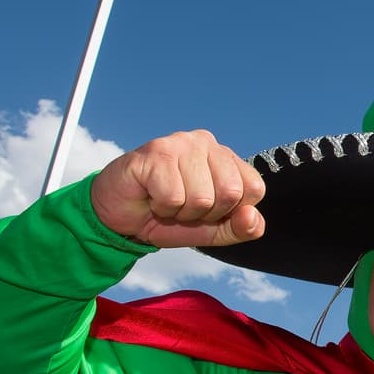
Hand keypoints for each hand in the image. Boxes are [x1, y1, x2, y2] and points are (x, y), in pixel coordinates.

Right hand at [90, 130, 265, 247]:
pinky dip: (161, 208)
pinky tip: (151, 196)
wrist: (120, 217)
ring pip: (202, 198)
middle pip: (231, 193)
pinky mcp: (156, 152)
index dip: (230, 211)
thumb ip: (242, 228)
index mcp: (226, 157)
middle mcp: (206, 143)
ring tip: (165, 201)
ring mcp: (181, 143)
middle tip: (183, 206)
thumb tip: (251, 216)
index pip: (254, 189)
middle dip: (205, 214)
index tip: (208, 210)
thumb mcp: (213, 230)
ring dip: (181, 212)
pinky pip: (174, 197)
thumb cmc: (168, 216)